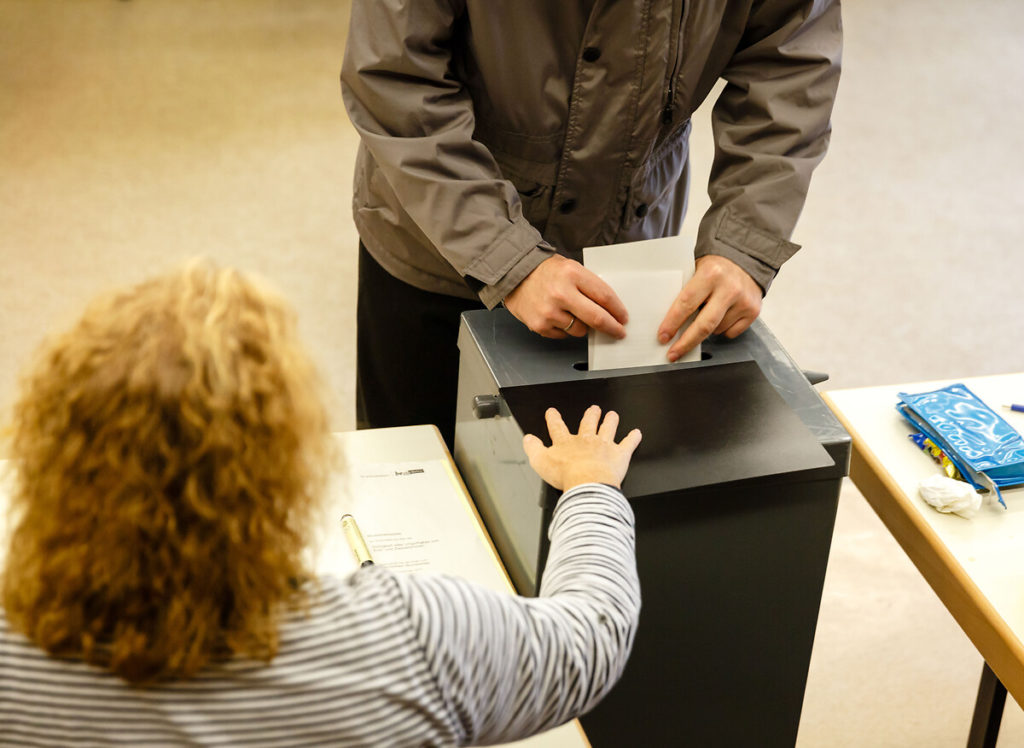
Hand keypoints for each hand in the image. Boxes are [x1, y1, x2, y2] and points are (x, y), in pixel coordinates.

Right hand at [504, 255, 628, 339]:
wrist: (515, 275)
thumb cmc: (545, 271)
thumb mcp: (571, 268)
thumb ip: (589, 285)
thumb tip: (610, 308)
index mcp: (572, 274)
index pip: (604, 296)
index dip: (618, 310)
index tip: (623, 318)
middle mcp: (561, 293)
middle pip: (597, 318)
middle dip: (612, 328)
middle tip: (618, 332)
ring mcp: (549, 312)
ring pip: (580, 330)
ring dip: (582, 326)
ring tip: (572, 313)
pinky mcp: (540, 325)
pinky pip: (563, 335)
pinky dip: (564, 329)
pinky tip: (557, 316)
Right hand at [522, 405, 641, 489]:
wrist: (588, 482)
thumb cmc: (566, 475)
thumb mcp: (540, 462)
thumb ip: (533, 449)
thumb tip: (528, 439)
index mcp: (567, 443)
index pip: (558, 428)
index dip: (554, 419)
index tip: (553, 412)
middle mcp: (586, 441)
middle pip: (588, 424)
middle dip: (590, 415)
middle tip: (594, 409)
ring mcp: (604, 446)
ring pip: (608, 429)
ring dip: (610, 421)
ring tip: (612, 415)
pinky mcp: (619, 455)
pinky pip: (628, 444)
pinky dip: (633, 439)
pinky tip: (637, 433)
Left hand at [657, 255, 762, 361]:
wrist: (746, 260)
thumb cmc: (716, 267)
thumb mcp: (697, 270)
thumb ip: (687, 292)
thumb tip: (670, 322)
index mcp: (710, 274)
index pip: (686, 304)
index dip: (672, 323)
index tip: (663, 337)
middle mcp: (729, 288)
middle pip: (704, 325)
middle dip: (685, 342)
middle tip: (673, 353)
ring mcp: (743, 301)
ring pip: (716, 330)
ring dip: (707, 329)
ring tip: (708, 312)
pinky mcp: (753, 311)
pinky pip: (731, 333)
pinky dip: (722, 329)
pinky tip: (723, 314)